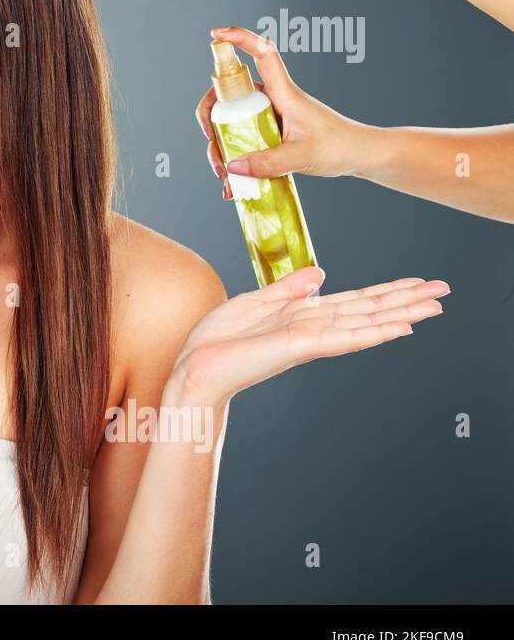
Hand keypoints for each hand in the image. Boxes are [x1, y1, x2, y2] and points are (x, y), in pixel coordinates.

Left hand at [172, 266, 448, 406]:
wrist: (196, 367)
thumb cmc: (219, 340)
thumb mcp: (256, 301)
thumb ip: (290, 288)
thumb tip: (323, 272)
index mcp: (304, 316)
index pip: (354, 301)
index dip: (385, 290)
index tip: (416, 281)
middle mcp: (313, 328)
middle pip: (368, 310)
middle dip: (405, 299)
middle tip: (444, 291)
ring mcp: (309, 339)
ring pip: (364, 322)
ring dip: (399, 313)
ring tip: (433, 307)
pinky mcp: (298, 346)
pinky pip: (341, 337)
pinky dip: (370, 332)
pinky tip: (397, 328)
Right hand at [197, 25, 371, 199]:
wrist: (360, 156)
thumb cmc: (339, 147)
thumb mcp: (301, 157)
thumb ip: (267, 162)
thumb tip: (233, 165)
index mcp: (284, 93)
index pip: (263, 55)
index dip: (240, 39)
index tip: (216, 35)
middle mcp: (273, 100)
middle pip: (229, 95)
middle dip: (211, 117)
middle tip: (210, 140)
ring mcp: (270, 117)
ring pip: (232, 122)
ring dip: (221, 146)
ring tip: (224, 175)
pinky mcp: (271, 133)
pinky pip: (244, 141)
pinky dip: (235, 161)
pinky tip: (234, 185)